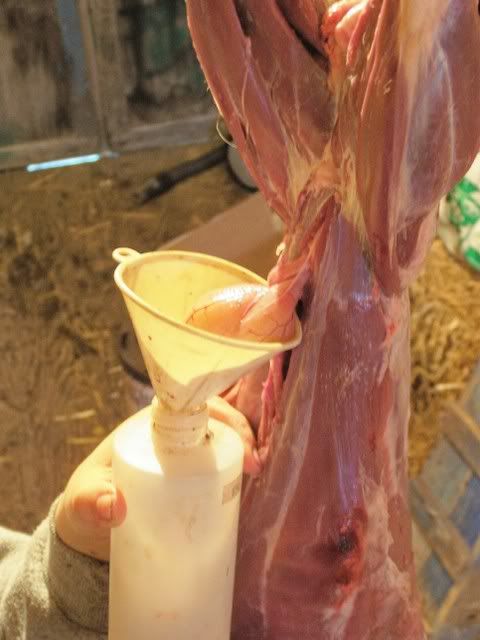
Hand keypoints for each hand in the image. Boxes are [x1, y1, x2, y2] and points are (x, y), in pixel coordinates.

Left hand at [55, 398, 260, 560]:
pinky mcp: (190, 475)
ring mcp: (182, 454)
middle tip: (252, 464)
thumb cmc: (87, 501)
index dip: (217, 415)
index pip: (188, 407)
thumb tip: (116, 506)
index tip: (232, 442)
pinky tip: (251, 481)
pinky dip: (236, 466)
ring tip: (257, 472)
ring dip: (243, 446)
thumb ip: (93, 503)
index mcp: (147, 426)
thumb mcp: (84, 502)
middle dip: (238, 432)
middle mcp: (169, 434)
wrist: (89, 527)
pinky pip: (218, 462)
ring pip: (220, 437)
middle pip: (212, 419)